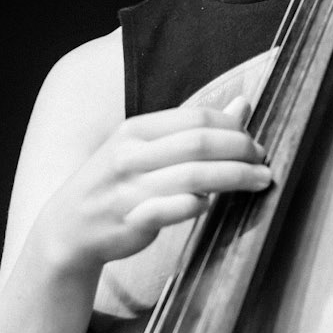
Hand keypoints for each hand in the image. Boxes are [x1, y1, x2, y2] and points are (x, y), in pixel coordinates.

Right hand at [36, 96, 270, 275]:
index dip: (233, 127)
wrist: (68, 228)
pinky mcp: (132, 221)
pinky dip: (200, 204)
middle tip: (263, 161)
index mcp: (135, 130)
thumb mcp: (145, 148)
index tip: (253, 142)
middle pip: (199, 144)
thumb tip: (243, 104)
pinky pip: (176, 209)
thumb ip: (192, 129)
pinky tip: (212, 204)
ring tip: (260, 181)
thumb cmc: (115, 184)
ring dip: (235, 178)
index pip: (196, 117)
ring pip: (194, 177)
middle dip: (240, 151)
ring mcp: (130, 189)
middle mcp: (131, 155)